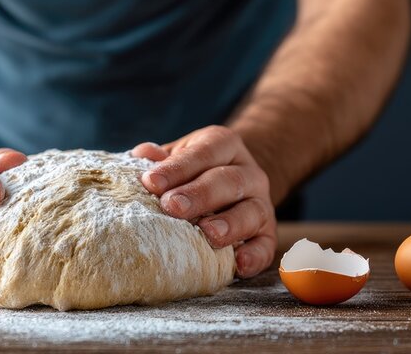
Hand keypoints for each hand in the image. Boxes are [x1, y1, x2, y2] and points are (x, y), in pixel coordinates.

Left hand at [132, 125, 276, 277]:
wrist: (235, 180)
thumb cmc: (195, 169)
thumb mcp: (180, 155)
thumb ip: (162, 158)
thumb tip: (142, 155)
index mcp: (224, 145)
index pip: (202, 153)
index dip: (177, 167)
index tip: (151, 182)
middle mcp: (248, 171)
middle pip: (228, 181)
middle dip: (199, 195)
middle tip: (172, 206)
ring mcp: (261, 202)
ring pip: (252, 211)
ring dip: (230, 224)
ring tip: (209, 234)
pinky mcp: (268, 231)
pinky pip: (266, 244)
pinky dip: (255, 255)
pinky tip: (239, 264)